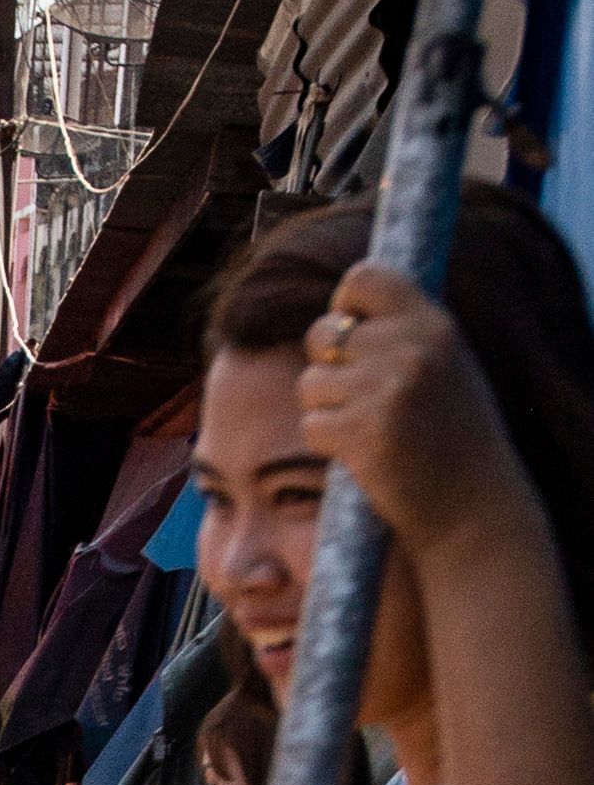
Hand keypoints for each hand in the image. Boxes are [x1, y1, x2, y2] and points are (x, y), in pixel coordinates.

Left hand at [297, 256, 541, 566]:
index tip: (351, 333)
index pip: (363, 276)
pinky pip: (312, 424)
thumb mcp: (445, 366)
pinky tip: (363, 456)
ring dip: (326, 409)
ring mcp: (387, 390)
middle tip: (356, 397)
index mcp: (435, 324)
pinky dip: (327, 443)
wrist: (473, 508)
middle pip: (323, 332)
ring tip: (367, 429)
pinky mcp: (363, 432)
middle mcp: (412, 348)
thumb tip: (340, 314)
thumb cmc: (455, 437)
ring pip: (310, 382)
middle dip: (326, 365)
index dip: (344, 304)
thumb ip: (403, 334)